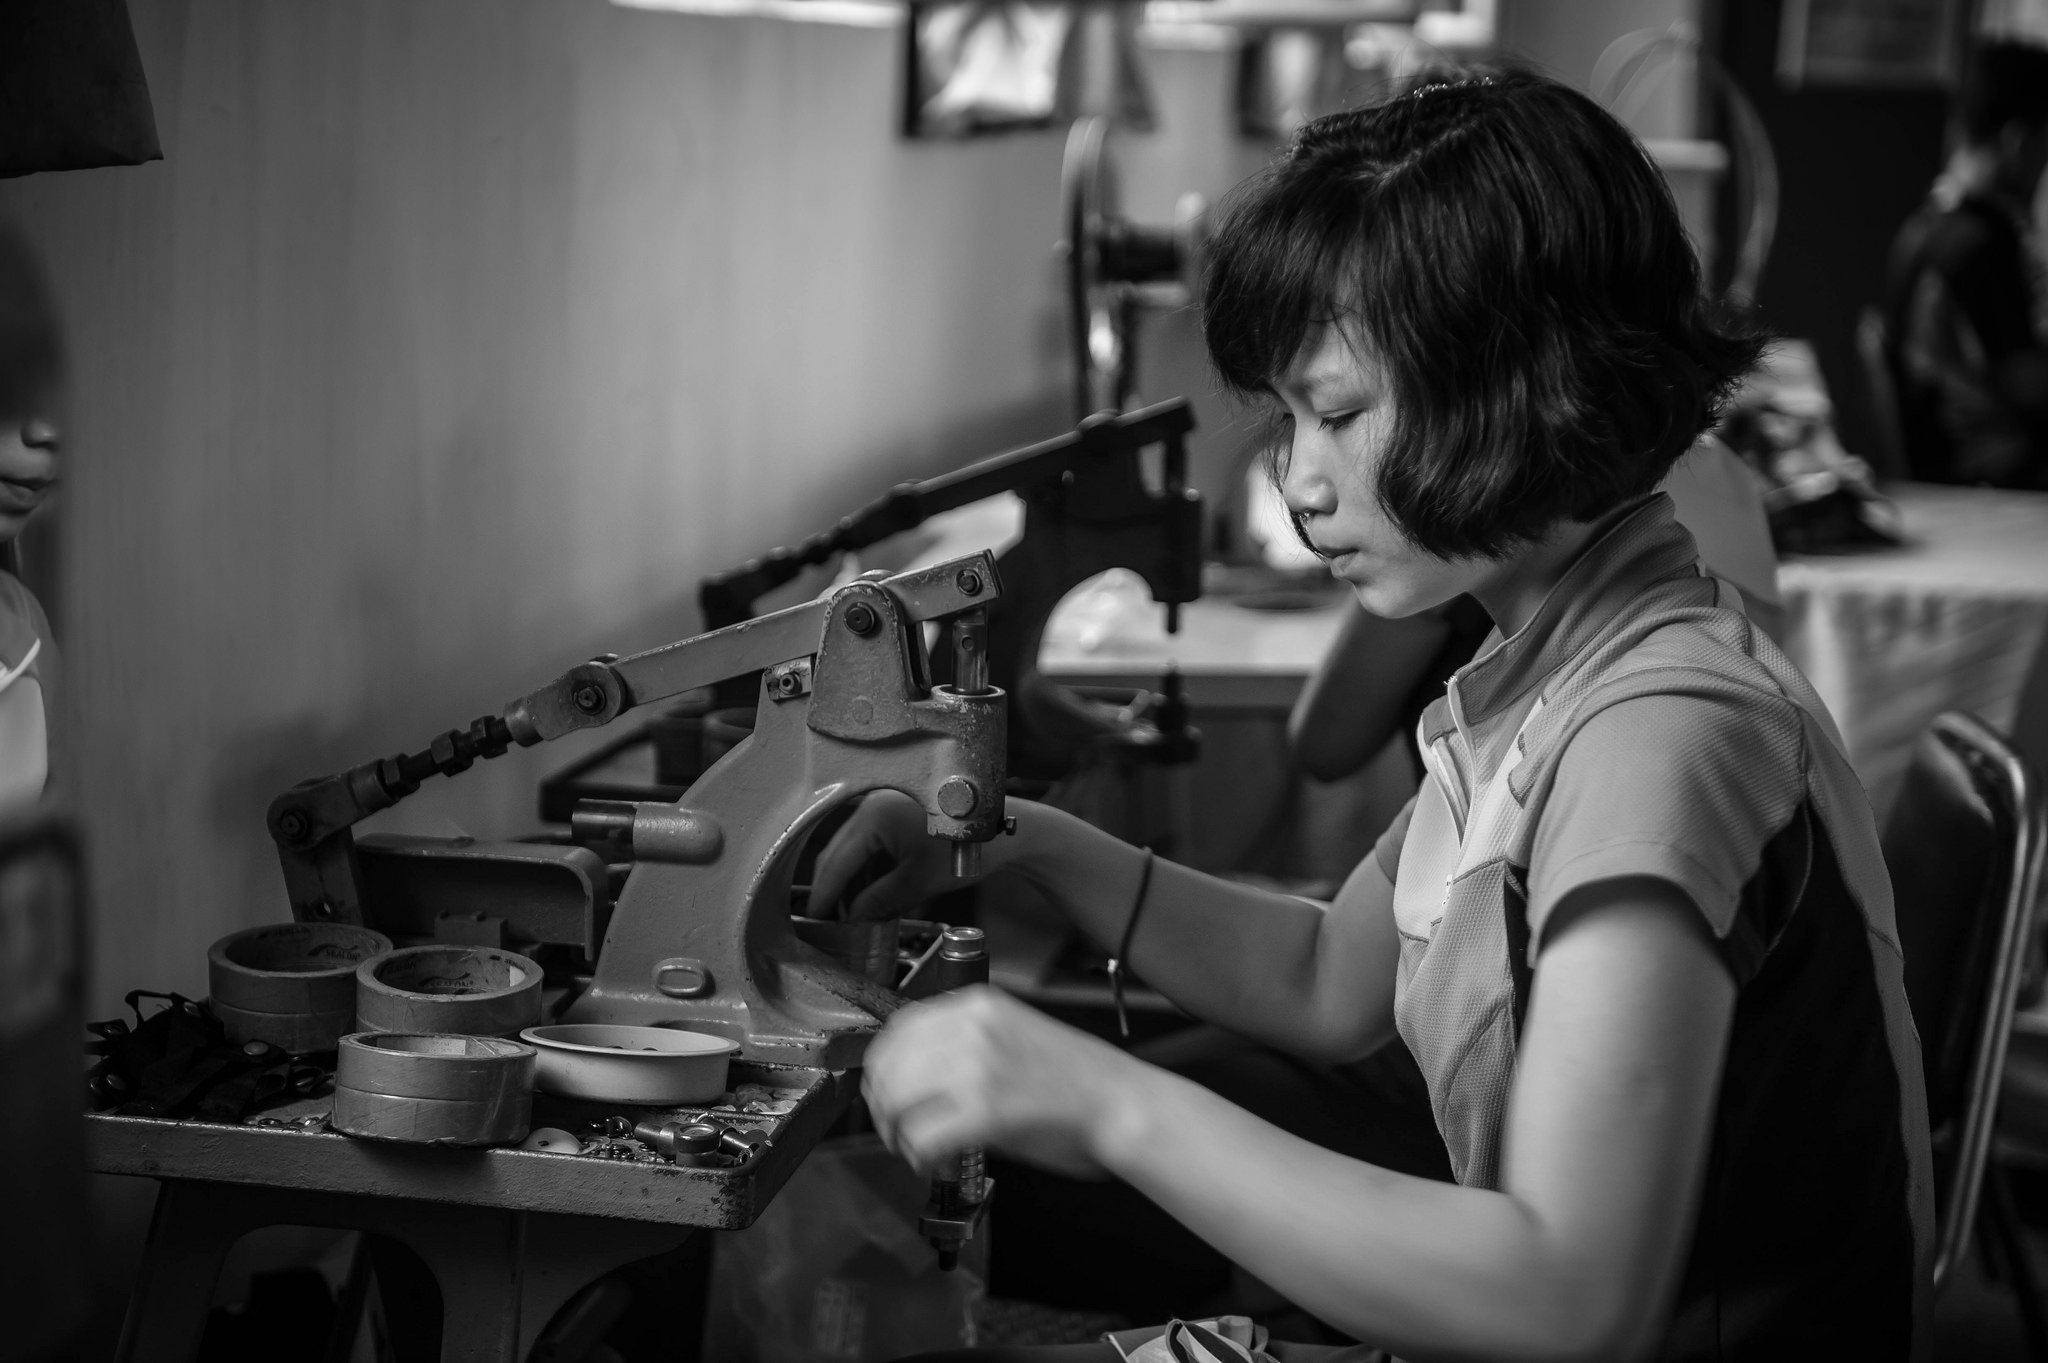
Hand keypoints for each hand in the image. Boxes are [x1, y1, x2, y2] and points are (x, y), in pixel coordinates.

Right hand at [809, 790, 978, 920]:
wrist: (1004, 833)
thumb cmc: (966, 851)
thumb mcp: (917, 883)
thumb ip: (877, 902)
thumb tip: (851, 920)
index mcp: (874, 817)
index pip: (836, 861)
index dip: (824, 895)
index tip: (815, 920)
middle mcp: (872, 806)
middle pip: (838, 854)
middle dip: (833, 889)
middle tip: (828, 921)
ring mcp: (883, 808)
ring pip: (852, 851)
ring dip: (850, 883)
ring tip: (852, 915)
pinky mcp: (894, 816)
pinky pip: (870, 846)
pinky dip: (867, 872)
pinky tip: (869, 898)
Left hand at [861, 985, 1147, 1180]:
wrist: (1121, 1103)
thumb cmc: (1075, 1079)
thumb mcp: (1010, 1036)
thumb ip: (960, 1046)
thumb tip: (912, 1077)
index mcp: (976, 1006)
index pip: (898, 1030)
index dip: (885, 1071)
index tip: (888, 1094)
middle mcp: (971, 1028)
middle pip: (889, 1067)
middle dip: (884, 1106)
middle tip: (897, 1130)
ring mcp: (977, 1067)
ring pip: (897, 1102)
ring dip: (897, 1133)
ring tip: (916, 1148)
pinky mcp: (986, 1110)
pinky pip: (922, 1138)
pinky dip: (918, 1157)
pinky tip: (935, 1161)